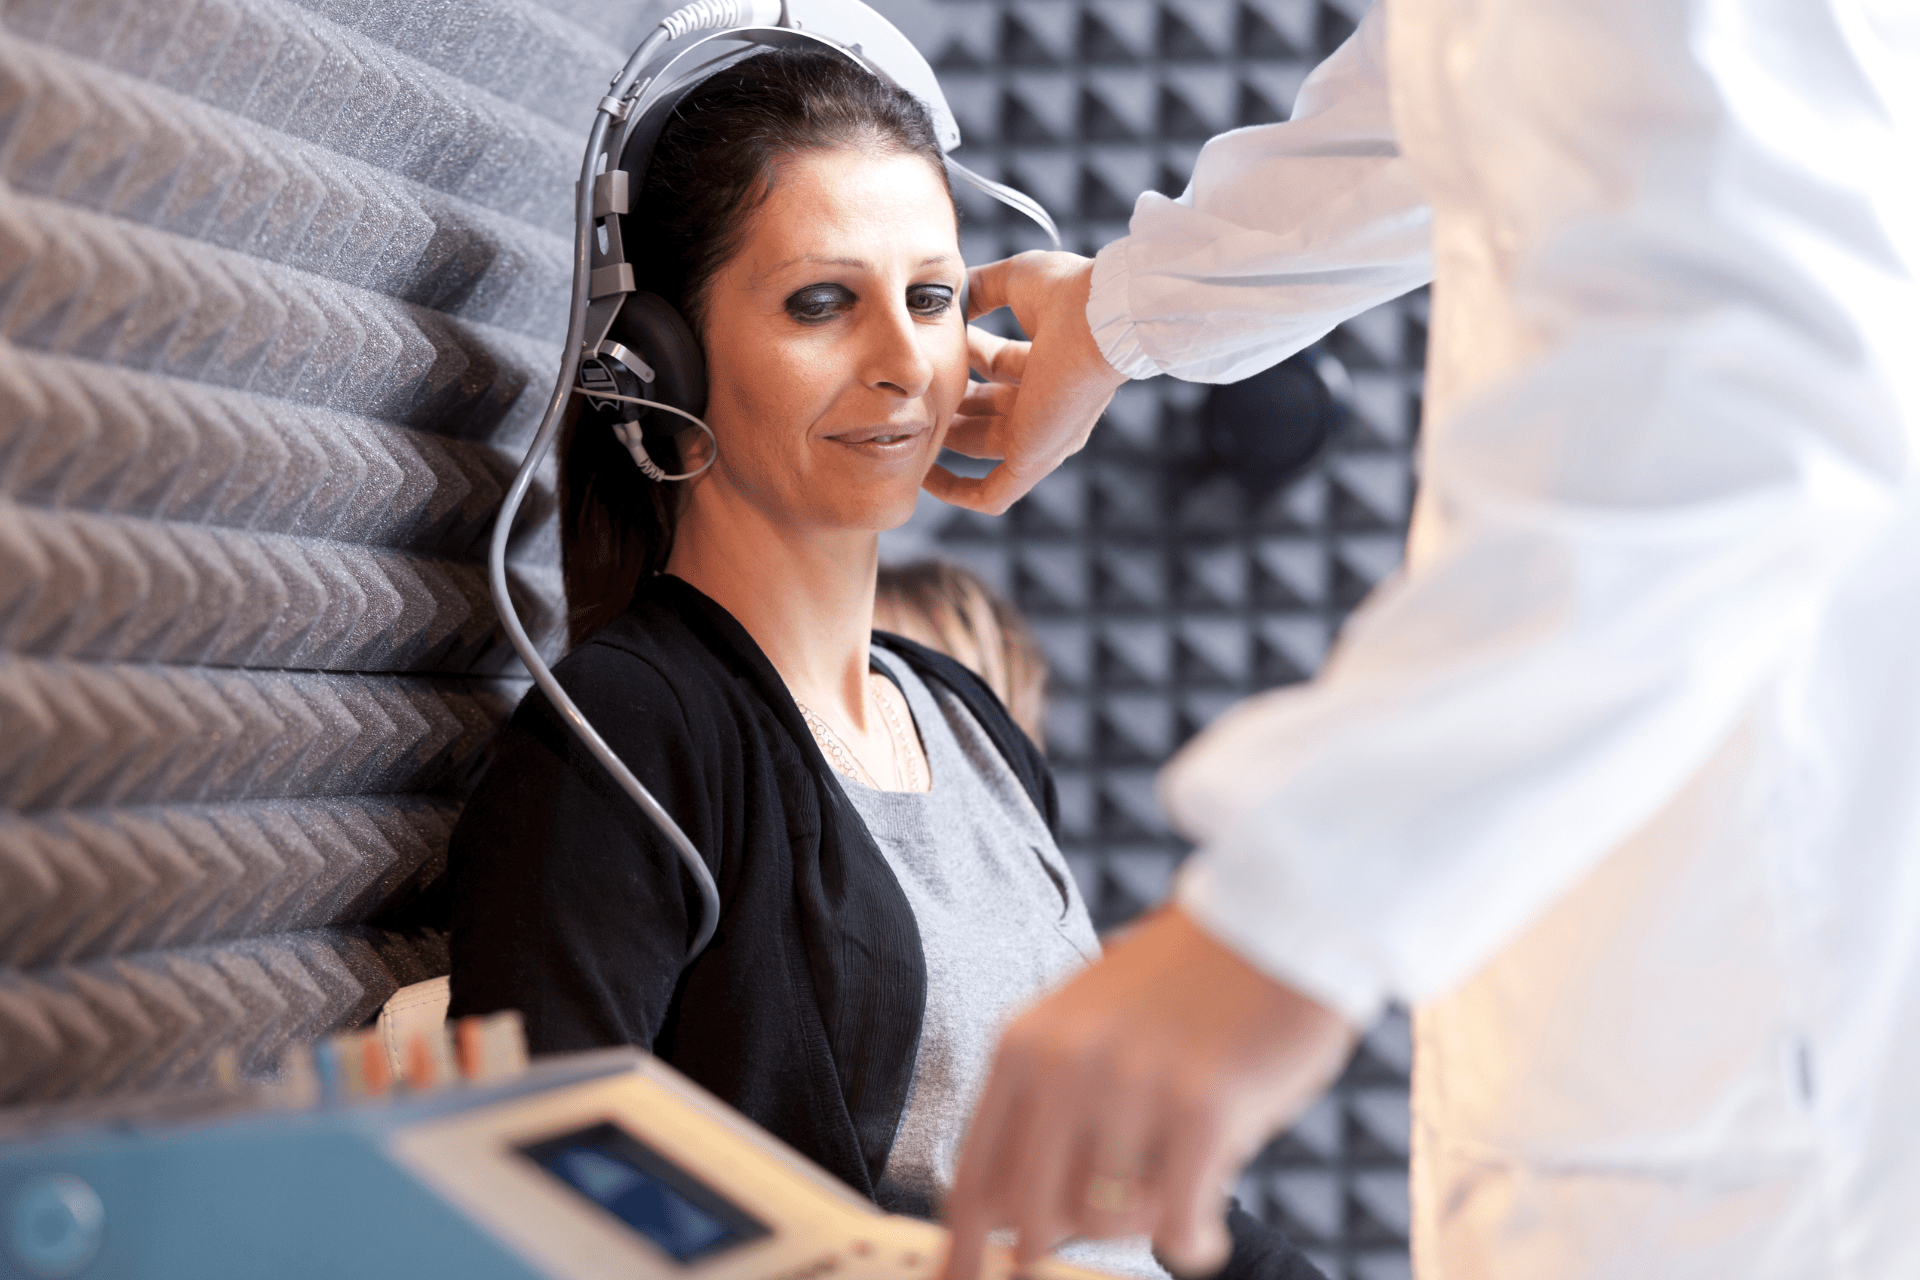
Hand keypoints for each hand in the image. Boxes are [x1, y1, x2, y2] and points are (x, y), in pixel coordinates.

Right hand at [928, 252, 1130, 514]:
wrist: (1101, 317)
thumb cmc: (1072, 294)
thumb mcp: (1014, 281)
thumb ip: (980, 288)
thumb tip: (951, 296)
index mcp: (1047, 363)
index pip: (994, 367)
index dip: (959, 357)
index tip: (926, 349)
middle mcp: (1046, 404)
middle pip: (984, 409)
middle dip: (945, 398)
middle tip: (908, 387)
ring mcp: (1041, 437)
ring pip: (981, 449)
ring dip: (942, 439)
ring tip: (901, 425)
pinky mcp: (1033, 460)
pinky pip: (992, 494)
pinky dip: (957, 491)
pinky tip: (926, 479)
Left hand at [939, 907, 1355, 1279]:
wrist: (1279, 920)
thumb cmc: (1190, 981)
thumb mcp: (1090, 1022)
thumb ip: (1048, 1100)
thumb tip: (1020, 1213)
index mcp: (1026, 1044)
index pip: (973, 1175)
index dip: (961, 1248)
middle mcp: (1066, 1066)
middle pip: (1027, 1214)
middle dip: (1052, 1247)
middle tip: (1097, 1230)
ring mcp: (1132, 1089)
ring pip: (1104, 1221)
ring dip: (1140, 1223)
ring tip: (1174, 1182)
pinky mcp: (1202, 1111)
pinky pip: (1177, 1226)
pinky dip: (1191, 1242)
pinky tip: (1202, 1233)